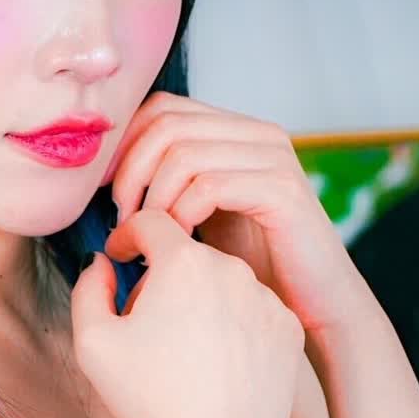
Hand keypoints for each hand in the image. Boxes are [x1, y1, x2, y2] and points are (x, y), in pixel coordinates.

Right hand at [71, 207, 304, 417]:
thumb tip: (102, 264)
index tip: (121, 257)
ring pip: (225, 286)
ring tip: (186, 354)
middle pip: (190, 257)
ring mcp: (267, 300)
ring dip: (203, 304)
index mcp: (185, 261)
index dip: (129, 235)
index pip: (152, 221)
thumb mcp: (93, 343)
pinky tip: (219, 368)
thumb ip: (89, 289)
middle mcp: (233, 269)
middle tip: (147, 323)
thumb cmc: (149, 401)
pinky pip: (254, 316)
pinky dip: (235, 331)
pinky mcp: (288, 332)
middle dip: (165, 279)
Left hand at [106, 92, 371, 336]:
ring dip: (150, 200)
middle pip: (165, 124)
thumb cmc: (253, 271)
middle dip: (129, 173)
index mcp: (237, 132)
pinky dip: (179, 216)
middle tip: (120, 222)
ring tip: (142, 241)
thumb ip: (170, 189)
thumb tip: (106, 179)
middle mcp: (258, 134)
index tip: (103, 195)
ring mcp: (274, 158)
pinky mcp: (283, 190)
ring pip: (182, 154)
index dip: (123, 146)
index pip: (161, 109)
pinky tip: (177, 246)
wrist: (315, 309)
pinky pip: (209, 186)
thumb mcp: (202, 218)